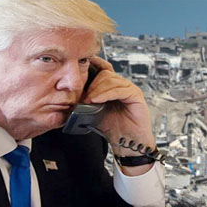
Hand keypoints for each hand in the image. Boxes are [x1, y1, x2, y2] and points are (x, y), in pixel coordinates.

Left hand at [84, 56, 155, 175]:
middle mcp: (123, 85)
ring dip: (97, 89)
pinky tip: (97, 101)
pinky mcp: (136, 96)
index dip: (94, 64)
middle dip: (92, 83)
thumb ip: (86, 99)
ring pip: (111, 80)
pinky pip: (120, 90)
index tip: (81, 64)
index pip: (104, 68)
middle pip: (106, 73)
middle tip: (84, 97)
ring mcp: (130, 89)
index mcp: (113, 86)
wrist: (126, 142)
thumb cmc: (112, 128)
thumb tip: (70, 92)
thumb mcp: (93, 111)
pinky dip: (106, 94)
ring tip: (89, 101)